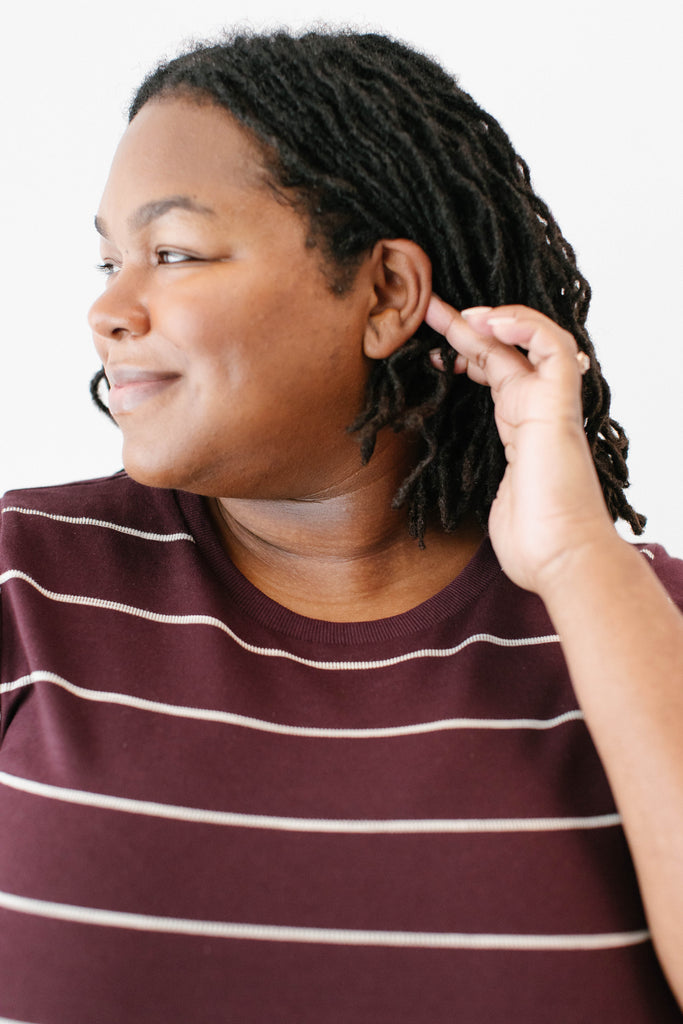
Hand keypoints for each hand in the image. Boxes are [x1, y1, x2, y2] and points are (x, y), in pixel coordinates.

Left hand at [425, 295, 615, 594]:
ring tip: (461, 312)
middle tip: (427, 308)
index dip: (463, 352)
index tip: (430, 345)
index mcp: (518, 429)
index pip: (492, 373)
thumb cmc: (532, 542)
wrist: (561, 558)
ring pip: (529, 339)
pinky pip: (552, 346)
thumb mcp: (490, 504)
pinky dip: (525, 325)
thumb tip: (447, 490)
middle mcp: (535, 410)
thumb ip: (478, 485)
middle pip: (501, 352)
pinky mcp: (558, 404)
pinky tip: (492, 321)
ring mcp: (549, 404)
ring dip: (494, 318)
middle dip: (464, 327)